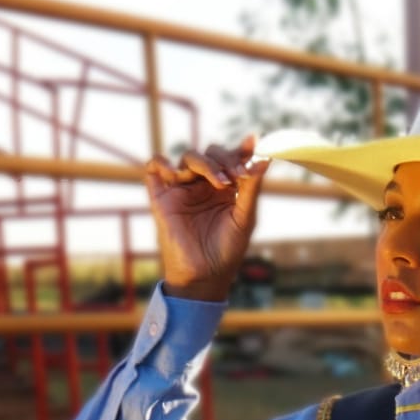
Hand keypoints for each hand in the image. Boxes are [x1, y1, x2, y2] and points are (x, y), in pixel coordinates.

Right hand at [143, 133, 270, 297]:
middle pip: (211, 153)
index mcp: (226, 188)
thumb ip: (252, 187)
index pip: (231, 159)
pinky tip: (175, 174)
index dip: (241, 150)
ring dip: (205, 164)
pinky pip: (154, 168)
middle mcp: (203, 184)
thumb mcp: (245, 217)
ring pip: (188, 157)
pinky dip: (162, 163)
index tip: (253, 143)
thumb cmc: (227, 250)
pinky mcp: (162, 196)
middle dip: (224, 159)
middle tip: (236, 176)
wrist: (205, 276)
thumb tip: (265, 158)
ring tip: (220, 182)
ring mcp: (182, 188)